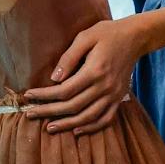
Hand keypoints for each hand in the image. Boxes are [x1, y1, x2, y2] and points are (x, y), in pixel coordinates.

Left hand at [20, 18, 145, 134]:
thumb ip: (69, 57)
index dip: (44, 96)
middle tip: (31, 114)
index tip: (29, 96)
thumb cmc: (107, 33)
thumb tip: (54, 78)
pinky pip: (106, 119)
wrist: (135, 37)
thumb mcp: (85, 37)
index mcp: (94, 71)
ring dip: (67, 124)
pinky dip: (91, 127)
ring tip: (50, 127)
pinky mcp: (119, 98)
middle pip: (73, 106)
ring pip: (88, 117)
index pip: (64, 91)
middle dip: (49, 112)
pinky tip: (77, 130)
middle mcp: (104, 87)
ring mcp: (113, 95)